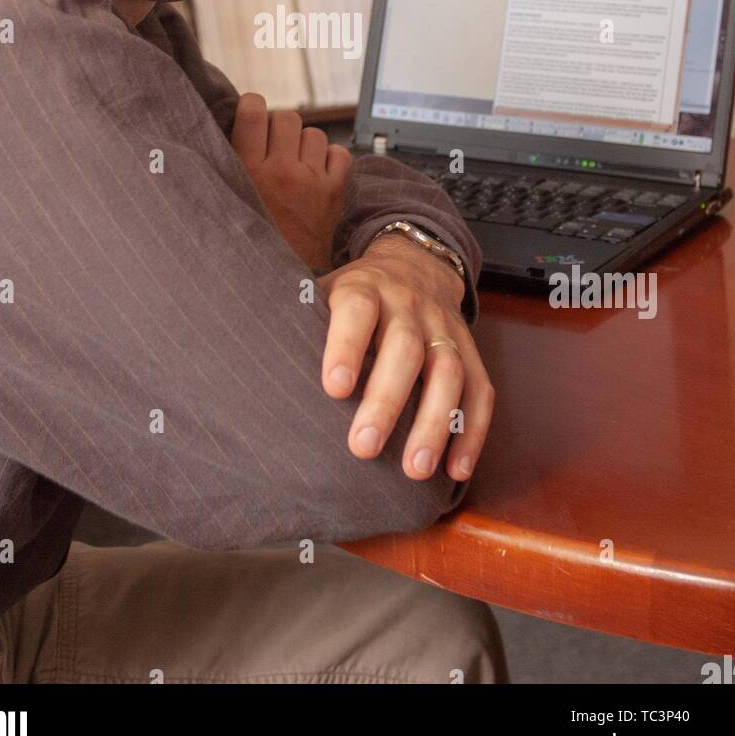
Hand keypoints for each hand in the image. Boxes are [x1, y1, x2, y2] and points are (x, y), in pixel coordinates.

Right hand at [231, 92, 352, 268]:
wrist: (277, 280)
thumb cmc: (245, 237)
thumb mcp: (225, 197)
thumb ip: (226, 162)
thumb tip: (231, 123)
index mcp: (247, 170)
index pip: (254, 110)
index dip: (252, 107)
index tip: (251, 116)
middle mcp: (282, 171)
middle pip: (287, 117)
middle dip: (279, 129)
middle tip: (272, 149)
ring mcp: (311, 181)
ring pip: (314, 133)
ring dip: (304, 144)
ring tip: (294, 165)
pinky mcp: (334, 193)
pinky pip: (339, 153)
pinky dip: (330, 159)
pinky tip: (315, 174)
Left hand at [317, 232, 494, 482]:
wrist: (414, 264)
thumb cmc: (353, 296)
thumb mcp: (324, 292)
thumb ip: (301, 324)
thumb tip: (255, 372)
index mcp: (365, 289)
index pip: (357, 311)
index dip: (347, 346)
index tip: (335, 389)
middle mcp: (408, 305)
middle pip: (405, 348)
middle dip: (387, 400)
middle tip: (364, 448)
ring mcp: (443, 327)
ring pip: (448, 371)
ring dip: (435, 423)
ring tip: (414, 471)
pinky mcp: (470, 350)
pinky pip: (480, 390)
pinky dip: (472, 431)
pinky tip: (456, 470)